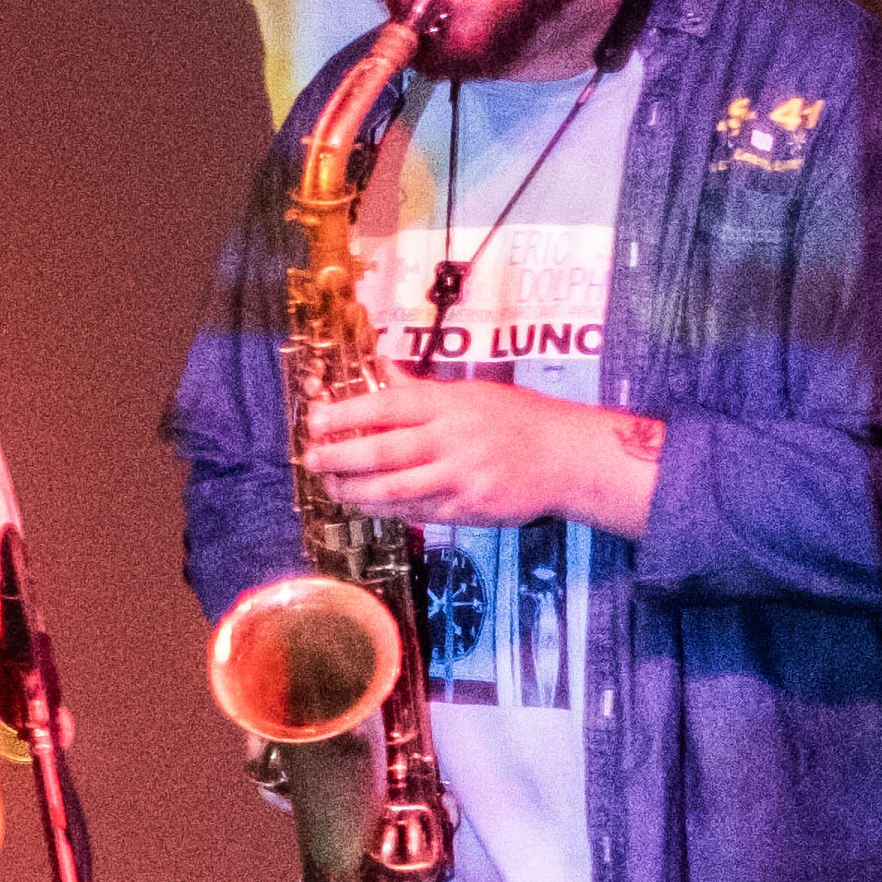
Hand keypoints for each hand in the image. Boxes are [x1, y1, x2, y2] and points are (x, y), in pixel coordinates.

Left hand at [309, 369, 654, 535]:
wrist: (569, 458)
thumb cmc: (518, 418)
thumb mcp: (472, 393)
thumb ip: (421, 390)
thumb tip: (380, 370)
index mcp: (449, 406)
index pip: (386, 407)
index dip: (345, 414)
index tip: (315, 420)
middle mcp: (452, 440)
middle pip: (382, 452)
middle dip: (339, 457)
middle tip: (311, 459)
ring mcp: (460, 477)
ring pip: (394, 489)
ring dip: (355, 490)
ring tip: (332, 486)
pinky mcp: (468, 508)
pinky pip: (417, 511)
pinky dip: (388, 509)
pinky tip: (368, 504)